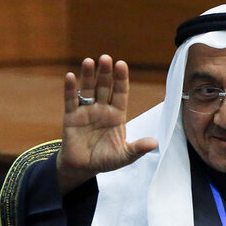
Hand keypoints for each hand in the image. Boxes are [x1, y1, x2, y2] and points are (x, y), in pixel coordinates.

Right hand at [56, 55, 156, 192]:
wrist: (83, 167)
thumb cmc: (105, 160)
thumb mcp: (124, 156)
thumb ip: (138, 148)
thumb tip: (155, 143)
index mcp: (117, 115)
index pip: (120, 93)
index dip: (121, 79)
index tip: (121, 64)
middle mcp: (102, 109)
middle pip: (104, 87)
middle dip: (105, 73)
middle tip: (106, 58)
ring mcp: (86, 111)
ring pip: (88, 90)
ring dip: (88, 76)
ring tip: (89, 61)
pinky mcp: (71, 117)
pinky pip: (71, 100)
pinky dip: (70, 89)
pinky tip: (70, 76)